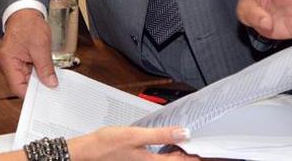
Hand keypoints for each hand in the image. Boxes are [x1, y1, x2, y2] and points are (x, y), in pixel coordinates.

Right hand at [0, 9, 55, 96]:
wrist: (25, 10)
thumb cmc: (28, 24)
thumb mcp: (40, 47)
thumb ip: (45, 68)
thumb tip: (50, 83)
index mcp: (7, 62)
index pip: (17, 87)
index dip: (31, 94)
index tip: (45, 96)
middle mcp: (6, 65)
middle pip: (21, 84)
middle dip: (37, 87)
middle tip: (52, 89)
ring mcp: (12, 62)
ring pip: (26, 79)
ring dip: (38, 78)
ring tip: (51, 79)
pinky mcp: (18, 60)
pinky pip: (27, 71)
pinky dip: (37, 72)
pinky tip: (47, 72)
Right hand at [68, 126, 191, 159]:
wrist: (86, 153)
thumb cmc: (107, 145)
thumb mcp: (136, 135)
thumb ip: (161, 134)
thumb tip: (183, 133)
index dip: (193, 157)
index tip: (205, 152)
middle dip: (185, 156)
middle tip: (197, 148)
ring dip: (175, 154)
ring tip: (184, 144)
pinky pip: (156, 159)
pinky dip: (164, 153)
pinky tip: (164, 145)